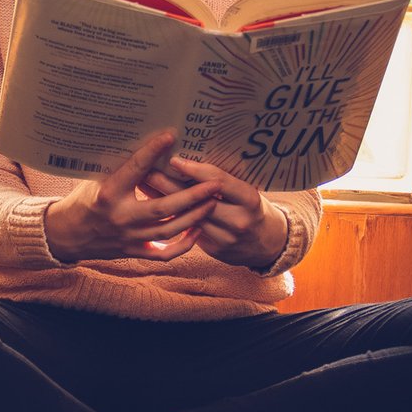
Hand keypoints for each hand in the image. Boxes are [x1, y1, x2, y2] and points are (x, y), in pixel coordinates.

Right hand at [44, 130, 219, 262]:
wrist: (67, 235)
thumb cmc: (84, 200)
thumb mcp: (96, 179)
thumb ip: (121, 168)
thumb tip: (147, 144)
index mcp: (109, 194)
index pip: (135, 169)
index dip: (153, 152)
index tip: (171, 136)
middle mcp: (121, 217)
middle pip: (163, 207)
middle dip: (192, 196)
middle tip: (214, 183)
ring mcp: (129, 238)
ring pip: (169, 230)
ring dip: (194, 217)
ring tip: (212, 202)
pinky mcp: (134, 252)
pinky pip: (164, 253)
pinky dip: (184, 245)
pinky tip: (197, 231)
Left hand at [142, 155, 289, 270]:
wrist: (266, 242)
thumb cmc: (249, 207)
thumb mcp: (244, 190)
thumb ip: (221, 180)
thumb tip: (185, 161)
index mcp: (249, 199)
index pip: (218, 182)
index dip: (194, 171)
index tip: (173, 160)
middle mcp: (239, 221)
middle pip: (198, 201)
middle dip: (170, 186)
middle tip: (148, 171)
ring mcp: (227, 239)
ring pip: (189, 219)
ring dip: (165, 203)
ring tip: (145, 187)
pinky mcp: (216, 251)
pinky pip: (190, 233)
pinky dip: (173, 219)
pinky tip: (155, 209)